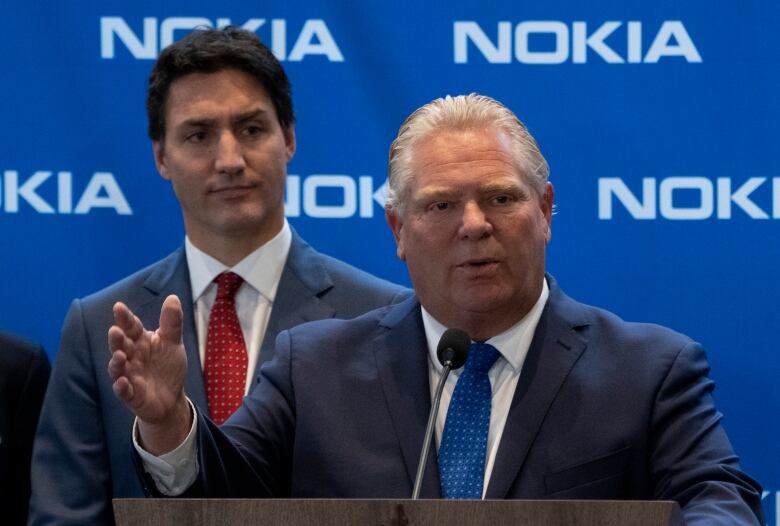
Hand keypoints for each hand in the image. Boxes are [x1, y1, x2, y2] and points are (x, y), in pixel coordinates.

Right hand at [108, 295, 190, 453]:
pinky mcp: (130, 395)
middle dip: (117, 340)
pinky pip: (123, 391)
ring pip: (118, 368)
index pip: (131, 327)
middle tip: (115, 331)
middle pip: (121, 346)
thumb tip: (172, 297)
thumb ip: (172, 323)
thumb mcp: (172, 343)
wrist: (171, 397)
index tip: (118, 307)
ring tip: (119, 356)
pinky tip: (122, 382)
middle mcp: (131, 357)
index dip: (125, 318)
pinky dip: (121, 387)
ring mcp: (129, 376)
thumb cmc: (168, 366)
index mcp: (140, 341)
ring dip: (116, 362)